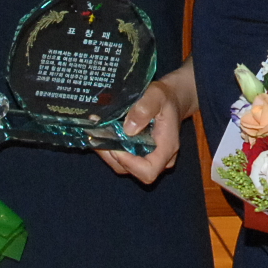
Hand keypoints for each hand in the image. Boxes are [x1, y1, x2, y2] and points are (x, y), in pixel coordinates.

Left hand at [98, 63, 192, 184]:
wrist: (170, 100)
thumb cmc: (164, 98)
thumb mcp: (156, 96)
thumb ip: (144, 110)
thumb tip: (128, 129)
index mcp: (167, 148)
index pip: (148, 171)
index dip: (129, 164)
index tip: (115, 146)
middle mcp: (160, 160)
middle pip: (132, 171)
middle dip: (112, 155)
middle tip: (98, 135)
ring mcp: (149, 159)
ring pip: (123, 167)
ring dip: (107, 152)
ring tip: (97, 134)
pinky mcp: (139, 156)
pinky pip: (122, 160)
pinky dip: (110, 149)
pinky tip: (102, 135)